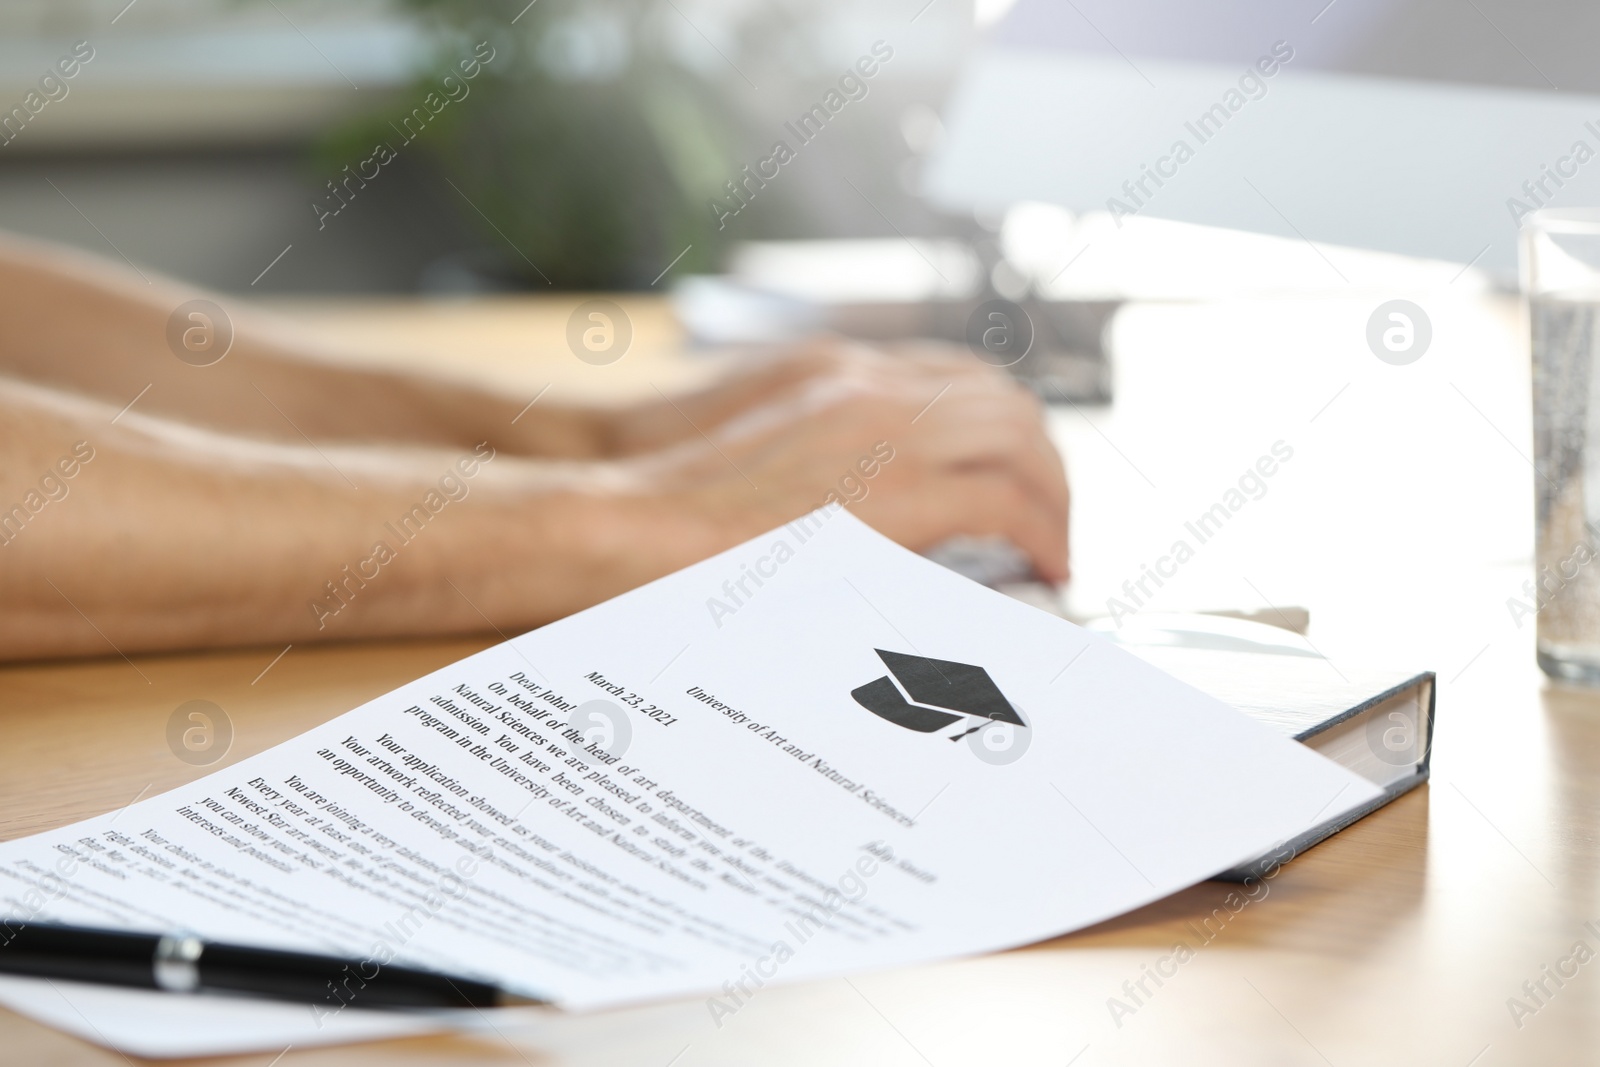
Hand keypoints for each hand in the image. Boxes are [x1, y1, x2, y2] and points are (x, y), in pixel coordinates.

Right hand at [615, 341, 1070, 582]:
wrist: (626, 517)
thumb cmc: (663, 500)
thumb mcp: (748, 447)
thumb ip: (812, 454)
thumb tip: (854, 508)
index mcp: (837, 372)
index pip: (956, 379)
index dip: (1001, 427)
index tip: (1010, 473)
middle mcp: (875, 386)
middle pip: (1005, 402)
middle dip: (1042, 461)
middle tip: (1047, 518)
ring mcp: (890, 433)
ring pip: (1022, 441)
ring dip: (1052, 496)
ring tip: (1053, 549)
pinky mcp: (898, 494)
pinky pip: (1007, 503)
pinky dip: (1041, 533)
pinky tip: (1042, 568)